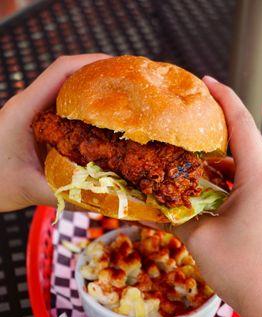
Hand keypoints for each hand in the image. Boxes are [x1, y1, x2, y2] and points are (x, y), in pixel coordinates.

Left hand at [0, 53, 109, 211]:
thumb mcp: (29, 190)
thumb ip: (65, 195)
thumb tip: (104, 199)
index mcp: (24, 110)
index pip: (61, 72)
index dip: (92, 64)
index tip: (119, 69)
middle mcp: (28, 104)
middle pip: (68, 75)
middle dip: (99, 75)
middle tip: (128, 86)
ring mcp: (32, 112)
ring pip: (66, 90)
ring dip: (93, 91)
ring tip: (121, 101)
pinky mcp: (35, 123)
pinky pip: (62, 107)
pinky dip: (83, 109)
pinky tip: (100, 123)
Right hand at [151, 77, 261, 316]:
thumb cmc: (242, 271)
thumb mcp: (200, 239)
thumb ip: (173, 217)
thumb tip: (146, 208)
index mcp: (259, 177)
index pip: (241, 124)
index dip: (224, 98)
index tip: (205, 82)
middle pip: (240, 143)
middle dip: (213, 133)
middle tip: (183, 126)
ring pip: (240, 168)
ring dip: (214, 164)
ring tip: (184, 161)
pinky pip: (242, 186)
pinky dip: (221, 184)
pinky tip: (199, 192)